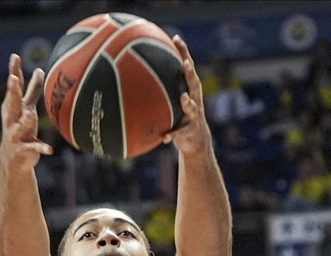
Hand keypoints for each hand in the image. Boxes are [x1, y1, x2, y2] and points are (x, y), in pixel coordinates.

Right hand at [0, 54, 52, 171]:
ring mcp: (17, 134)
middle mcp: (12, 119)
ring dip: (25, 121)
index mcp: (14, 107)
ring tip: (30, 115)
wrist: (13, 159)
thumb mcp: (27, 108)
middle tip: (13, 78)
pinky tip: (50, 149)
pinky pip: (33, 148)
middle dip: (12, 91)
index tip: (15, 57)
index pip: (14, 87)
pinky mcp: (24, 150)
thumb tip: (40, 69)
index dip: (14, 72)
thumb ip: (33, 90)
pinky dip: (41, 148)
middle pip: (12, 103)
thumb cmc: (21, 128)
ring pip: (20, 127)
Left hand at [163, 36, 210, 154]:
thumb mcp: (172, 101)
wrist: (195, 141)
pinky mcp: (190, 132)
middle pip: (194, 84)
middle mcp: (195, 101)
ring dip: (188, 103)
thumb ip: (162, 89)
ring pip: (193, 108)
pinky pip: (180, 133)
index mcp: (190, 91)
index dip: (183, 53)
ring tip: (184, 98)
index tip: (176, 39)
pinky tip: (165, 137)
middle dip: (190, 73)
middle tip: (185, 63)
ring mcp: (194, 117)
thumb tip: (135, 74)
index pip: (187, 68)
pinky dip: (172, 135)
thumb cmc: (180, 116)